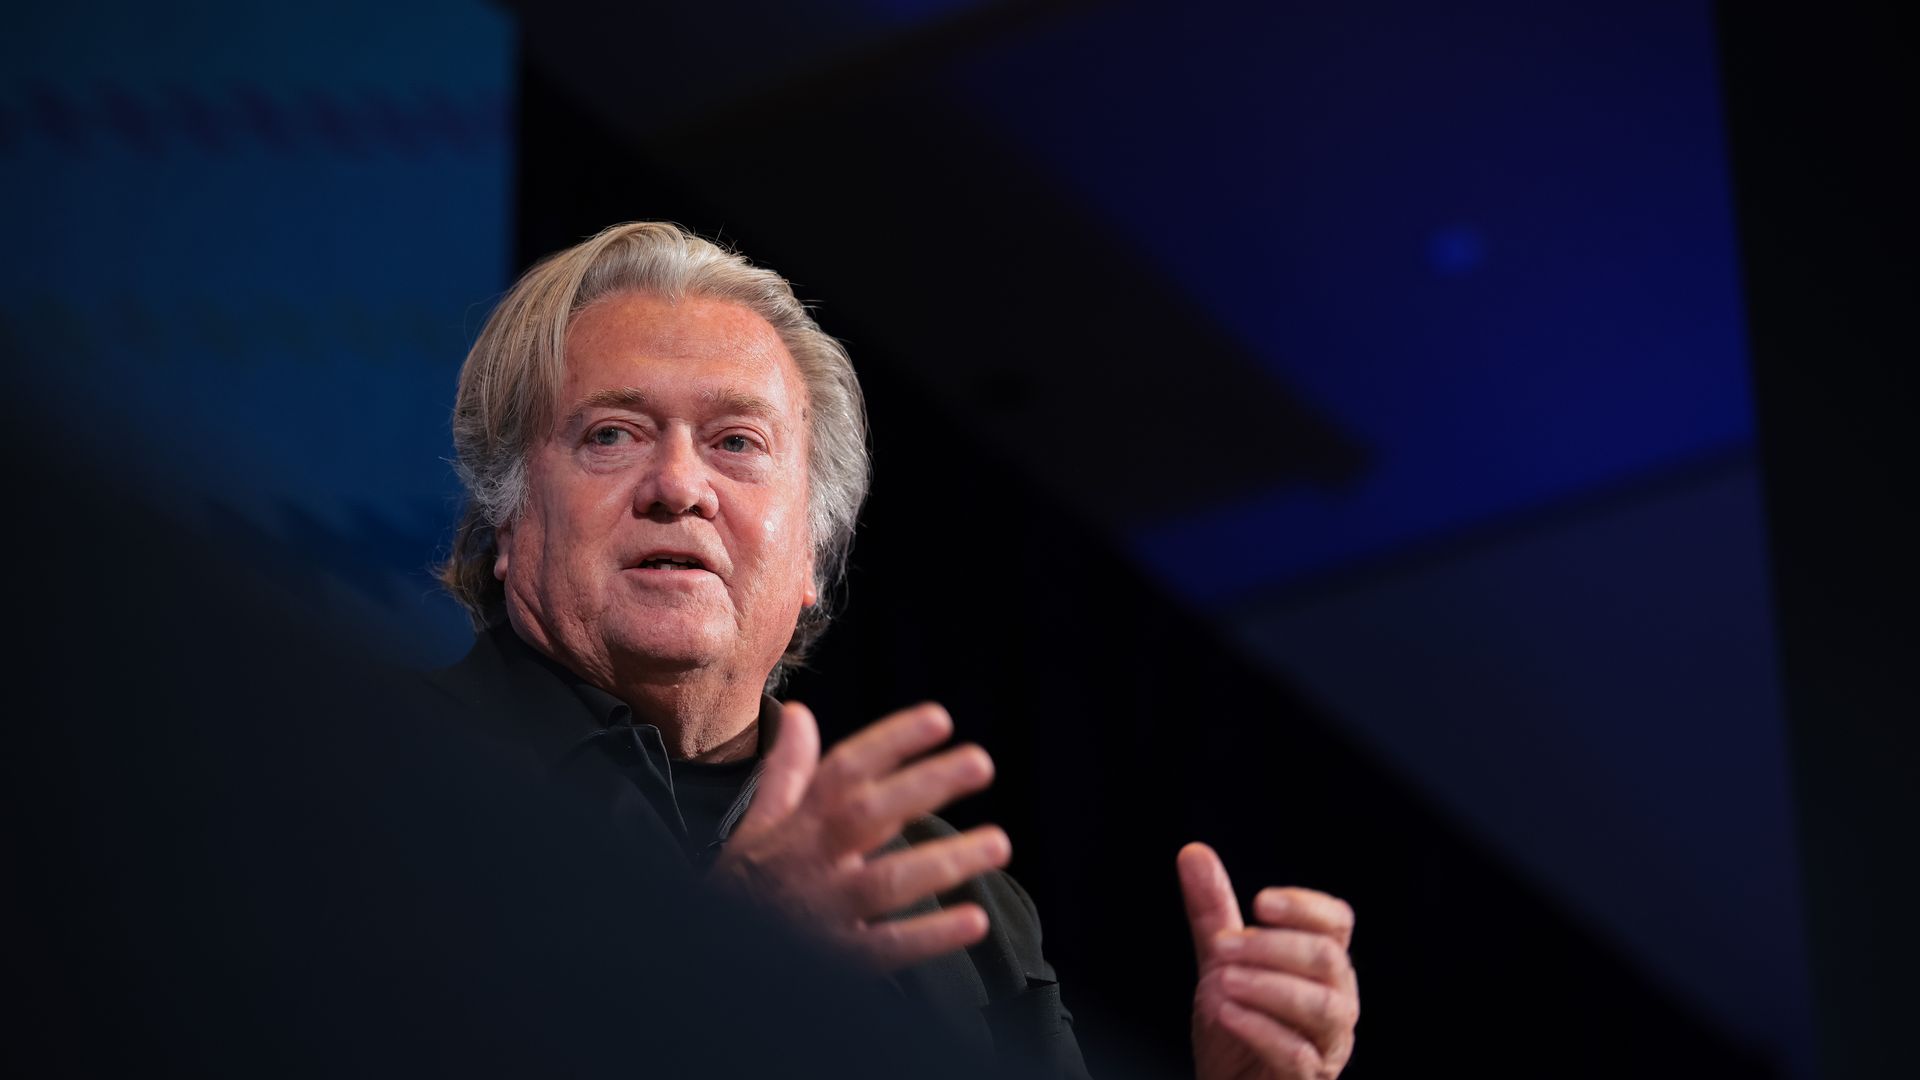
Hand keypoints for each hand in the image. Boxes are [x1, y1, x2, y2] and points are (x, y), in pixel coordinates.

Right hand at [710, 700, 1010, 972]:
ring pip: (886, 882)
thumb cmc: (746, 884)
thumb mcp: (760, 824)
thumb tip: (799, 713)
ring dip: (944, 862)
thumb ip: (788, 771)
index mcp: (796, 825)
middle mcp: (810, 862)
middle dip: (923, 785)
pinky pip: (887, 948)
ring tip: (998, 843)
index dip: (891, 741)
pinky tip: (973, 919)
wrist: (711, 957)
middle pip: (868, 815)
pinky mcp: (837, 960)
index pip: (843, 771)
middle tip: (980, 762)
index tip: (940, 718)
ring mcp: (824, 912)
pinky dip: (930, 936)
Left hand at [1180, 843, 1358, 1079]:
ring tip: (1224, 981)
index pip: (1336, 923)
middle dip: (1274, 948)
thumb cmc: (1236, 1025)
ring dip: (1269, 987)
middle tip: (1224, 947)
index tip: (1260, 902)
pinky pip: (1299, 1054)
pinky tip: (1227, 1013)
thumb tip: (1193, 853)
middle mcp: (1336, 1000)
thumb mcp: (1221, 962)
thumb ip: (1213, 913)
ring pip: (1323, 1007)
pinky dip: (1261, 1029)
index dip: (1304, 908)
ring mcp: (1328, 1044)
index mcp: (1322, 965)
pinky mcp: (1308, 1079)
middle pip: (1328, 960)